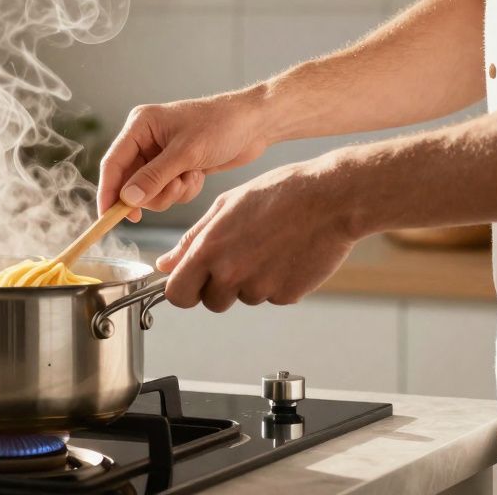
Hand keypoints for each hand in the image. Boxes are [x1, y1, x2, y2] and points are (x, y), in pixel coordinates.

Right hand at [99, 89, 269, 220]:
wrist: (256, 124)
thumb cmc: (222, 125)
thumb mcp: (186, 153)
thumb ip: (154, 177)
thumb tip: (127, 199)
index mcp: (140, 126)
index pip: (112, 163)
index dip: (108, 192)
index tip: (108, 217)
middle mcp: (145, 140)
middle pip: (130, 182)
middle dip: (153, 192)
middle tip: (175, 188)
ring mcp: (161, 155)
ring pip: (150, 191)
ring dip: (171, 192)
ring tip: (191, 177)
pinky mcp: (176, 167)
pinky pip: (168, 191)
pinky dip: (183, 190)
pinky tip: (199, 175)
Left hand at [154, 156, 361, 309]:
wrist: (331, 198)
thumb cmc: (278, 193)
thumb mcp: (225, 206)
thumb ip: (191, 240)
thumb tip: (165, 264)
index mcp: (209, 250)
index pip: (177, 294)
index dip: (182, 290)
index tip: (191, 282)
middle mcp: (231, 274)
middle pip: (210, 302)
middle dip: (217, 287)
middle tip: (238, 257)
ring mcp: (260, 288)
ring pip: (243, 298)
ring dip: (249, 282)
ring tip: (267, 246)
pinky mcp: (287, 296)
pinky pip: (271, 297)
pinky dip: (276, 282)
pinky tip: (287, 254)